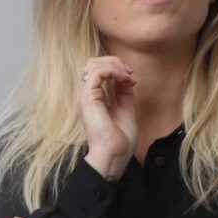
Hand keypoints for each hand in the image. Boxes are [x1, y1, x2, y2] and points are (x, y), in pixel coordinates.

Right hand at [77, 56, 138, 178]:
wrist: (114, 155)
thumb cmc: (119, 140)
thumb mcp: (125, 109)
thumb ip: (124, 94)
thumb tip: (127, 80)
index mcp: (93, 98)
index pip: (98, 72)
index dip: (116, 69)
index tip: (131, 78)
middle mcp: (87, 95)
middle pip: (93, 64)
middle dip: (114, 62)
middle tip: (129, 72)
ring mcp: (85, 96)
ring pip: (93, 64)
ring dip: (115, 65)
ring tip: (127, 75)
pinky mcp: (87, 97)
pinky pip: (97, 72)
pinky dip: (112, 70)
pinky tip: (124, 78)